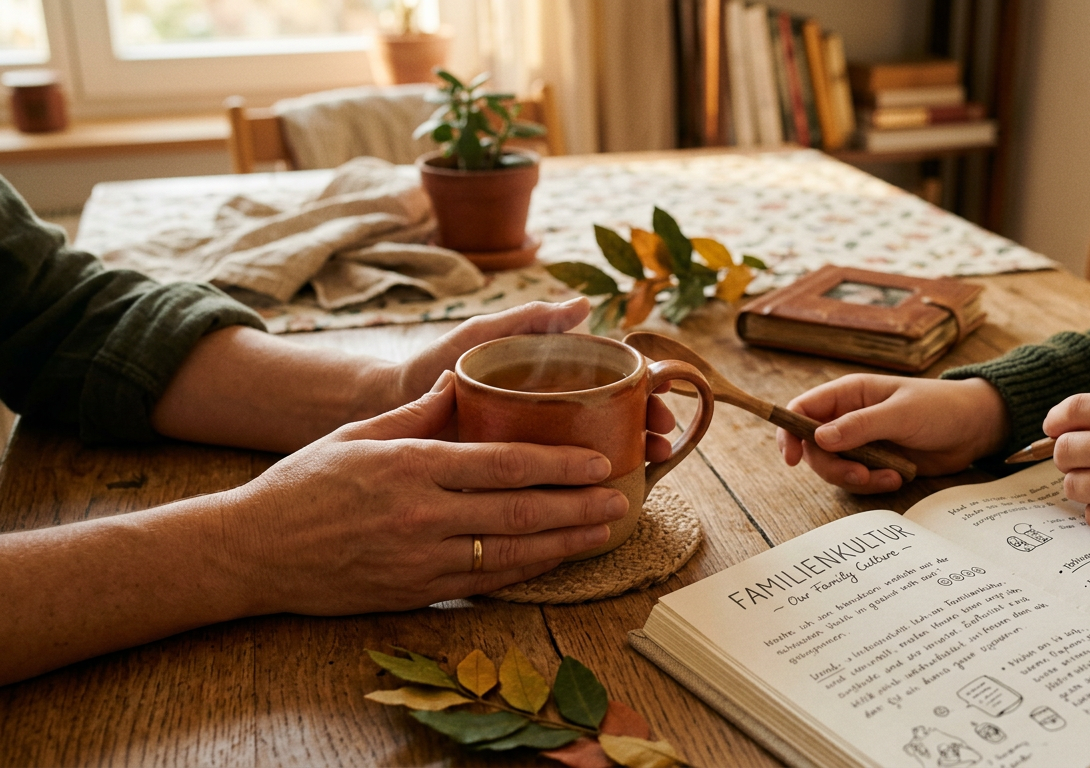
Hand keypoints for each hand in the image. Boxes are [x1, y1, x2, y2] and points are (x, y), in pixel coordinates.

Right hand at [223, 371, 629, 613]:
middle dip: (578, 507)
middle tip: (621, 499)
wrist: (252, 551)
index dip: (558, 465)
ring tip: (606, 531)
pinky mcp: (415, 592)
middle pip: (520, 511)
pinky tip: (557, 559)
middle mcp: (423, 515)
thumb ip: (419, 413)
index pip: (503, 464)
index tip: (596, 461)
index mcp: (412, 467)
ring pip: (512, 553)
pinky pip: (485, 583)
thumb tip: (465, 383)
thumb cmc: (303, 484)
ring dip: (566, 543)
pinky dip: (527, 571)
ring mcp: (421, 560)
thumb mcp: (359, 434)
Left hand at [368, 297, 674, 460]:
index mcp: (550, 381)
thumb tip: (582, 305)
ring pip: (597, 454)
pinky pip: (561, 484)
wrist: (391, 407)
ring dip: (632, 457)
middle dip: (646, 427)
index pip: (611, 383)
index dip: (643, 389)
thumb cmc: (435, 363)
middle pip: (614, 420)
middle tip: (664, 438)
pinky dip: (589, 490)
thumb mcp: (482, 334)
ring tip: (652, 463)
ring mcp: (537, 446)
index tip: (663, 395)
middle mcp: (550, 413)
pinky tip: (612, 496)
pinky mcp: (518, 478)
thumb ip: (528, 319)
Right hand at [778, 375, 1011, 493]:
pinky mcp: (876, 463)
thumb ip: (860, 426)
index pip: (801, 410)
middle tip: (860, 474)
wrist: (976, 428)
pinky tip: (898, 477)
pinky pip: (858, 481)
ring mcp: (861, 443)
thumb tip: (819, 438)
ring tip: (889, 476)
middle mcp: (848, 418)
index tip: (792, 459)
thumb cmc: (940, 408)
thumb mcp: (901, 413)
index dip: (789, 433)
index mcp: (849, 394)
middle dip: (833, 466)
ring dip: (856, 479)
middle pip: (813, 448)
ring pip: (834, 468)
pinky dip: (873, 484)